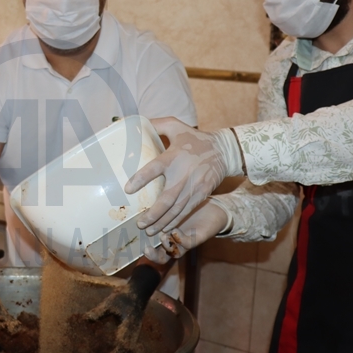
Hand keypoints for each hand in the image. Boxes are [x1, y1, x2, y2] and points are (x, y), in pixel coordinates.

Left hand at [85, 265, 160, 352]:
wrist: (139, 291)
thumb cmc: (125, 296)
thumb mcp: (110, 302)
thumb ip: (99, 312)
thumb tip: (86, 319)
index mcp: (127, 329)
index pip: (121, 348)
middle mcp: (131, 335)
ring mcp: (132, 335)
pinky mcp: (130, 334)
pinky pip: (125, 347)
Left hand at [126, 118, 240, 234]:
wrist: (224, 150)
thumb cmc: (195, 139)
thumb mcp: (177, 126)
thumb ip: (158, 124)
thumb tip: (139, 122)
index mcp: (173, 157)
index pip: (154, 168)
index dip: (141, 179)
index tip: (128, 189)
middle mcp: (183, 174)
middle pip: (166, 199)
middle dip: (153, 214)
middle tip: (140, 223)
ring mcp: (193, 186)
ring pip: (176, 210)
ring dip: (162, 222)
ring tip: (149, 231)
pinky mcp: (201, 194)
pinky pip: (186, 211)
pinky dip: (176, 221)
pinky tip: (166, 229)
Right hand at [143, 200, 228, 263]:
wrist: (215, 208)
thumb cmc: (191, 205)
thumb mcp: (172, 207)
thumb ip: (158, 208)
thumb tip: (140, 201)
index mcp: (166, 236)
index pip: (152, 247)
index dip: (144, 247)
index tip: (137, 242)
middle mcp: (175, 243)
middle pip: (162, 257)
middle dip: (153, 256)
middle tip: (146, 249)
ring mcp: (186, 242)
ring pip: (174, 253)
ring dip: (167, 246)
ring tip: (162, 236)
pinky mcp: (197, 239)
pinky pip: (187, 243)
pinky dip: (179, 239)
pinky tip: (174, 230)